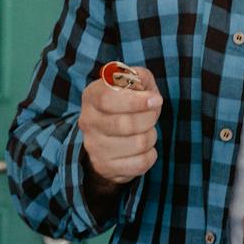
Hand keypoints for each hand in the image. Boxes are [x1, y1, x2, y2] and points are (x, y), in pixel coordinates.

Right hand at [80, 68, 162, 189]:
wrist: (109, 138)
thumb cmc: (126, 105)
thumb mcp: (133, 84)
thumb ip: (139, 78)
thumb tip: (145, 91)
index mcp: (91, 96)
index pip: (107, 98)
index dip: (135, 101)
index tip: (156, 100)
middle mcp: (87, 121)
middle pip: (125, 124)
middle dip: (149, 119)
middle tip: (153, 115)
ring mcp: (94, 146)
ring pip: (137, 144)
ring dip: (151, 136)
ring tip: (146, 132)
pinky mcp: (105, 166)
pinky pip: (140, 163)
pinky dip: (150, 155)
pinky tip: (144, 149)